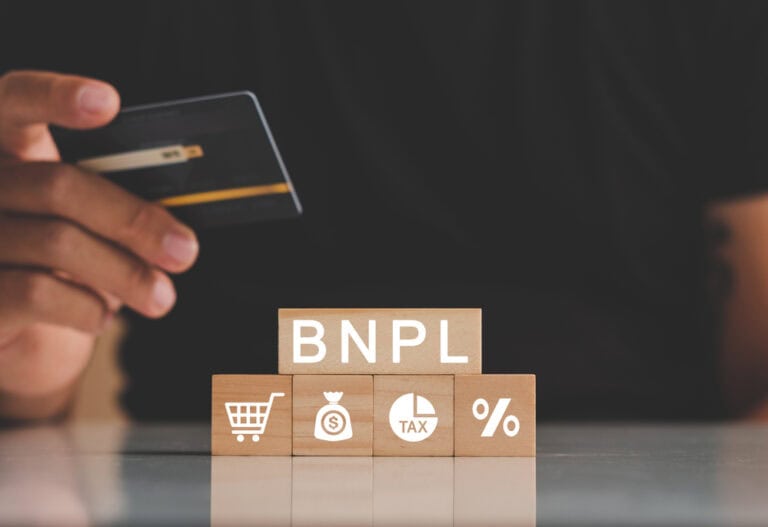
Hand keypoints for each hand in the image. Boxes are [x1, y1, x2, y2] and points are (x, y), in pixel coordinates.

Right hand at [0, 71, 198, 419]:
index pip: (15, 101)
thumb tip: (176, 225)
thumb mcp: (88, 225)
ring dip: (126, 274)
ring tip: (161, 297)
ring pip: (58, 242)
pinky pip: (38, 293)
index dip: (55, 96)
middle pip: (59, 185)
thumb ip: (115, 204)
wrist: (19, 331)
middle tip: (185, 252)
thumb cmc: (63, 264)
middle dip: (134, 220)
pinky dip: (86, 307)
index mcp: (9, 151)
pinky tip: (101, 315)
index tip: (108, 102)